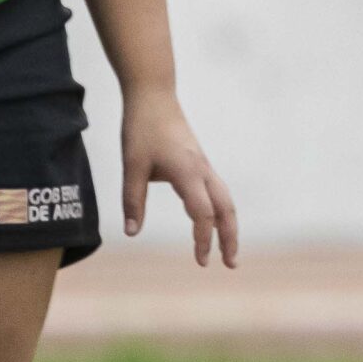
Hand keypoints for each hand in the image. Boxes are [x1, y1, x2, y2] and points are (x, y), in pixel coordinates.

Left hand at [121, 90, 237, 267]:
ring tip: (229, 251)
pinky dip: (222, 212)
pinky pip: (218, 192)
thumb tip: (131, 233)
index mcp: (187, 172)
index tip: (201, 261)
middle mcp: (202, 170)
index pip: (203, 213)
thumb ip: (132, 201)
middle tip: (231, 265)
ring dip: (230, 226)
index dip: (204, 239)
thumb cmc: (142, 129)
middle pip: (226, 209)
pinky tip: (213, 224)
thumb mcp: (132, 166)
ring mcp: (204, 165)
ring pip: (226, 200)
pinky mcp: (200, 163)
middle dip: (231, 238)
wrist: (154, 96)